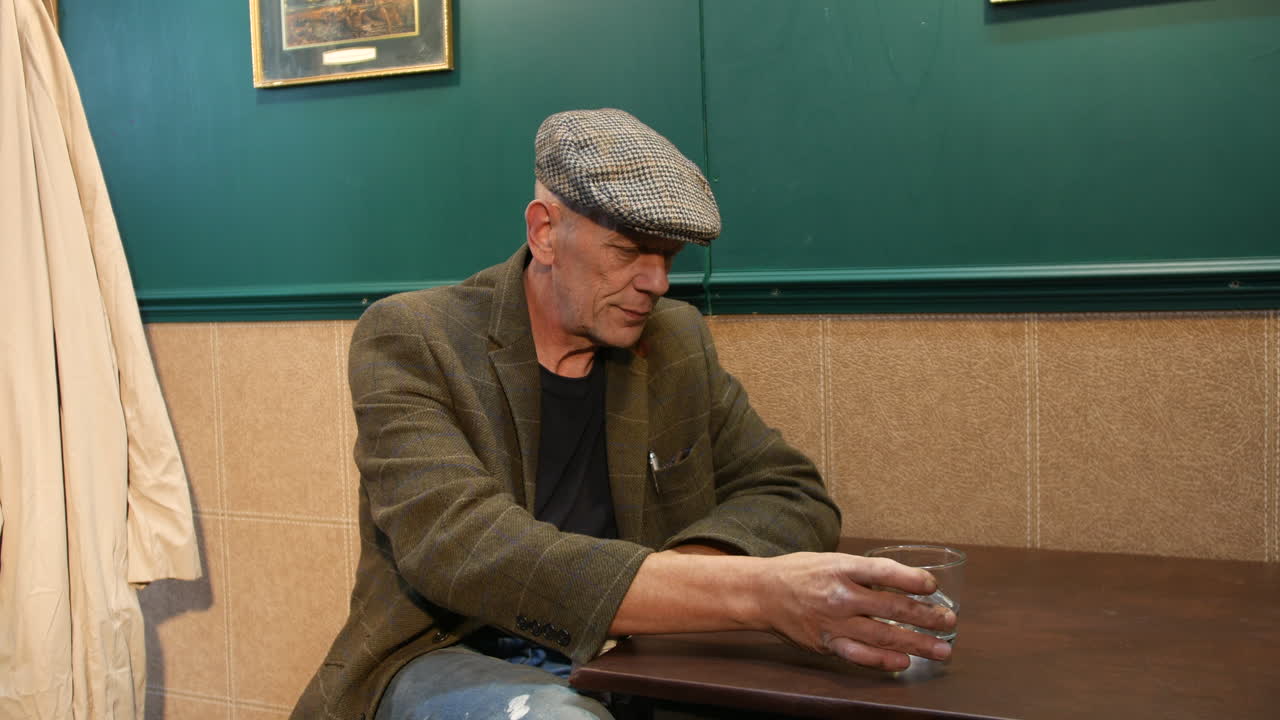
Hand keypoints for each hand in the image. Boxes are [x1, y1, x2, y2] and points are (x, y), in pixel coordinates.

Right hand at [751, 552, 956, 670]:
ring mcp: (834, 622)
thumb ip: (864, 572)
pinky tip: (903, 663)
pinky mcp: (827, 642)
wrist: (762, 593)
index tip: (933, 586)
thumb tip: (903, 582)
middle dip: (926, 616)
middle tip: (949, 622)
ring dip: (916, 643)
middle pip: (892, 607)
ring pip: (883, 635)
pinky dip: (883, 661)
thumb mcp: (832, 559)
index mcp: (842, 567)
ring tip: (941, 649)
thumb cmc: (800, 572)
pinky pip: (859, 655)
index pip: (884, 572)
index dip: (911, 580)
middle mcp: (840, 595)